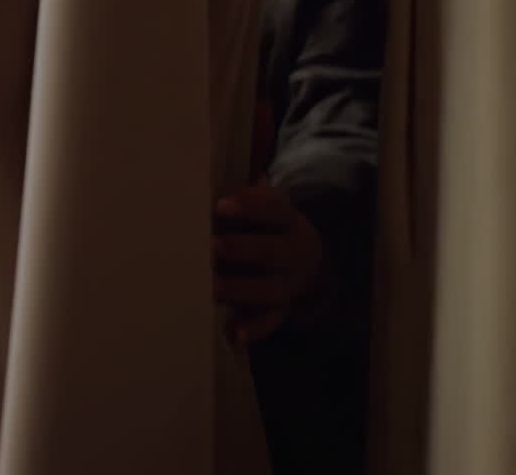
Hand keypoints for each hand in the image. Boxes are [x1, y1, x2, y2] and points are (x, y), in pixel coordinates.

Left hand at [213, 179, 324, 343]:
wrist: (308, 260)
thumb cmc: (267, 226)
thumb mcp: (265, 206)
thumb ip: (242, 197)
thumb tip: (207, 181)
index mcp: (287, 221)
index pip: (274, 209)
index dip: (249, 206)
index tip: (220, 205)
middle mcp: (291, 252)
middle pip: (272, 251)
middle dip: (243, 248)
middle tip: (213, 245)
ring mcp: (287, 283)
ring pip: (268, 289)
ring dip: (239, 288)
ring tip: (211, 286)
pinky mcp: (280, 309)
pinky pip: (270, 321)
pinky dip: (253, 328)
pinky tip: (234, 333)